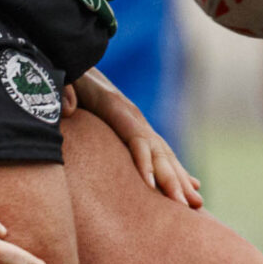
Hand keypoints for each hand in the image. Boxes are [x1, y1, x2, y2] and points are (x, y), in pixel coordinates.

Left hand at [64, 69, 202, 208]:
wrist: (78, 57)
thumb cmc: (70, 75)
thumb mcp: (65, 78)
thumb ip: (65, 90)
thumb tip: (68, 109)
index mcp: (115, 106)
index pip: (135, 137)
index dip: (144, 161)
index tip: (151, 187)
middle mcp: (134, 116)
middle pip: (157, 150)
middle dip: (172, 179)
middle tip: (185, 206)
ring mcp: (138, 123)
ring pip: (165, 154)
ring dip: (181, 179)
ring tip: (197, 204)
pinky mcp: (136, 129)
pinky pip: (161, 153)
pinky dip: (178, 171)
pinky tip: (193, 187)